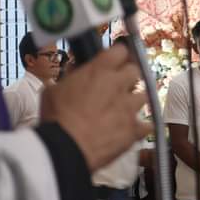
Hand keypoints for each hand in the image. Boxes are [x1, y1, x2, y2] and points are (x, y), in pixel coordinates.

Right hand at [39, 44, 148, 171]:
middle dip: (128, 76)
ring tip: (124, 108)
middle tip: (118, 84)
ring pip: (144, 96)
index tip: (113, 60)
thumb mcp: (53, 90)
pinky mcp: (134, 130)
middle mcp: (119, 84)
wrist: (66, 148)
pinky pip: (146, 125)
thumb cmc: (56, 117)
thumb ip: (69, 78)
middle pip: (135, 70)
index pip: (119, 50)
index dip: (117, 54)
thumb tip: (75, 72)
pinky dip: (141, 127)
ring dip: (135, 100)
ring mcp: (129, 107)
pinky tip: (133, 130)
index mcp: (100, 70)